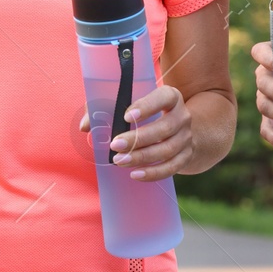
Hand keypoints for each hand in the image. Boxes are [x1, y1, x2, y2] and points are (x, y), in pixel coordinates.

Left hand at [76, 85, 192, 181]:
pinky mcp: (186, 156)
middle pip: (165, 128)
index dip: (147, 106)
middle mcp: (182, 116)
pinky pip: (172, 167)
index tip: (126, 116)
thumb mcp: (129, 104)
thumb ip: (105, 109)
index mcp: (171, 97)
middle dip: (139, 138)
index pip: (163, 98)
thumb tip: (85, 126)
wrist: (178, 130)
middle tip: (115, 144)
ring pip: (167, 149)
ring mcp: (186, 137)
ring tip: (119, 161)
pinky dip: (154, 173)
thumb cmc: (145, 114)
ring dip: (142, 157)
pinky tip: (135, 174)